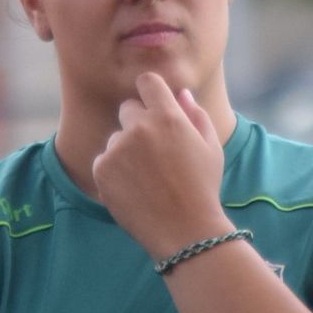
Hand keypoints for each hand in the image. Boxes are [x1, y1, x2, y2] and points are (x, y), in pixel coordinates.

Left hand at [94, 74, 230, 259]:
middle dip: (139, 124)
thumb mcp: (211, 148)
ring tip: (147, 179)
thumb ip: (196, 115)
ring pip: (116, 138)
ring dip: (126, 150)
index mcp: (168, 116)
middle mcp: (140, 127)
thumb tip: (181, 93)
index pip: (147, 81)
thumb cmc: (202, 188)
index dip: (150, 91)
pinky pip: (104, 160)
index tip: (152, 103)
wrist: (185, 231)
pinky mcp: (102, 168)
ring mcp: (118, 148)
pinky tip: (134, 189)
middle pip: (128, 109)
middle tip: (154, 154)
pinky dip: (115, 171)